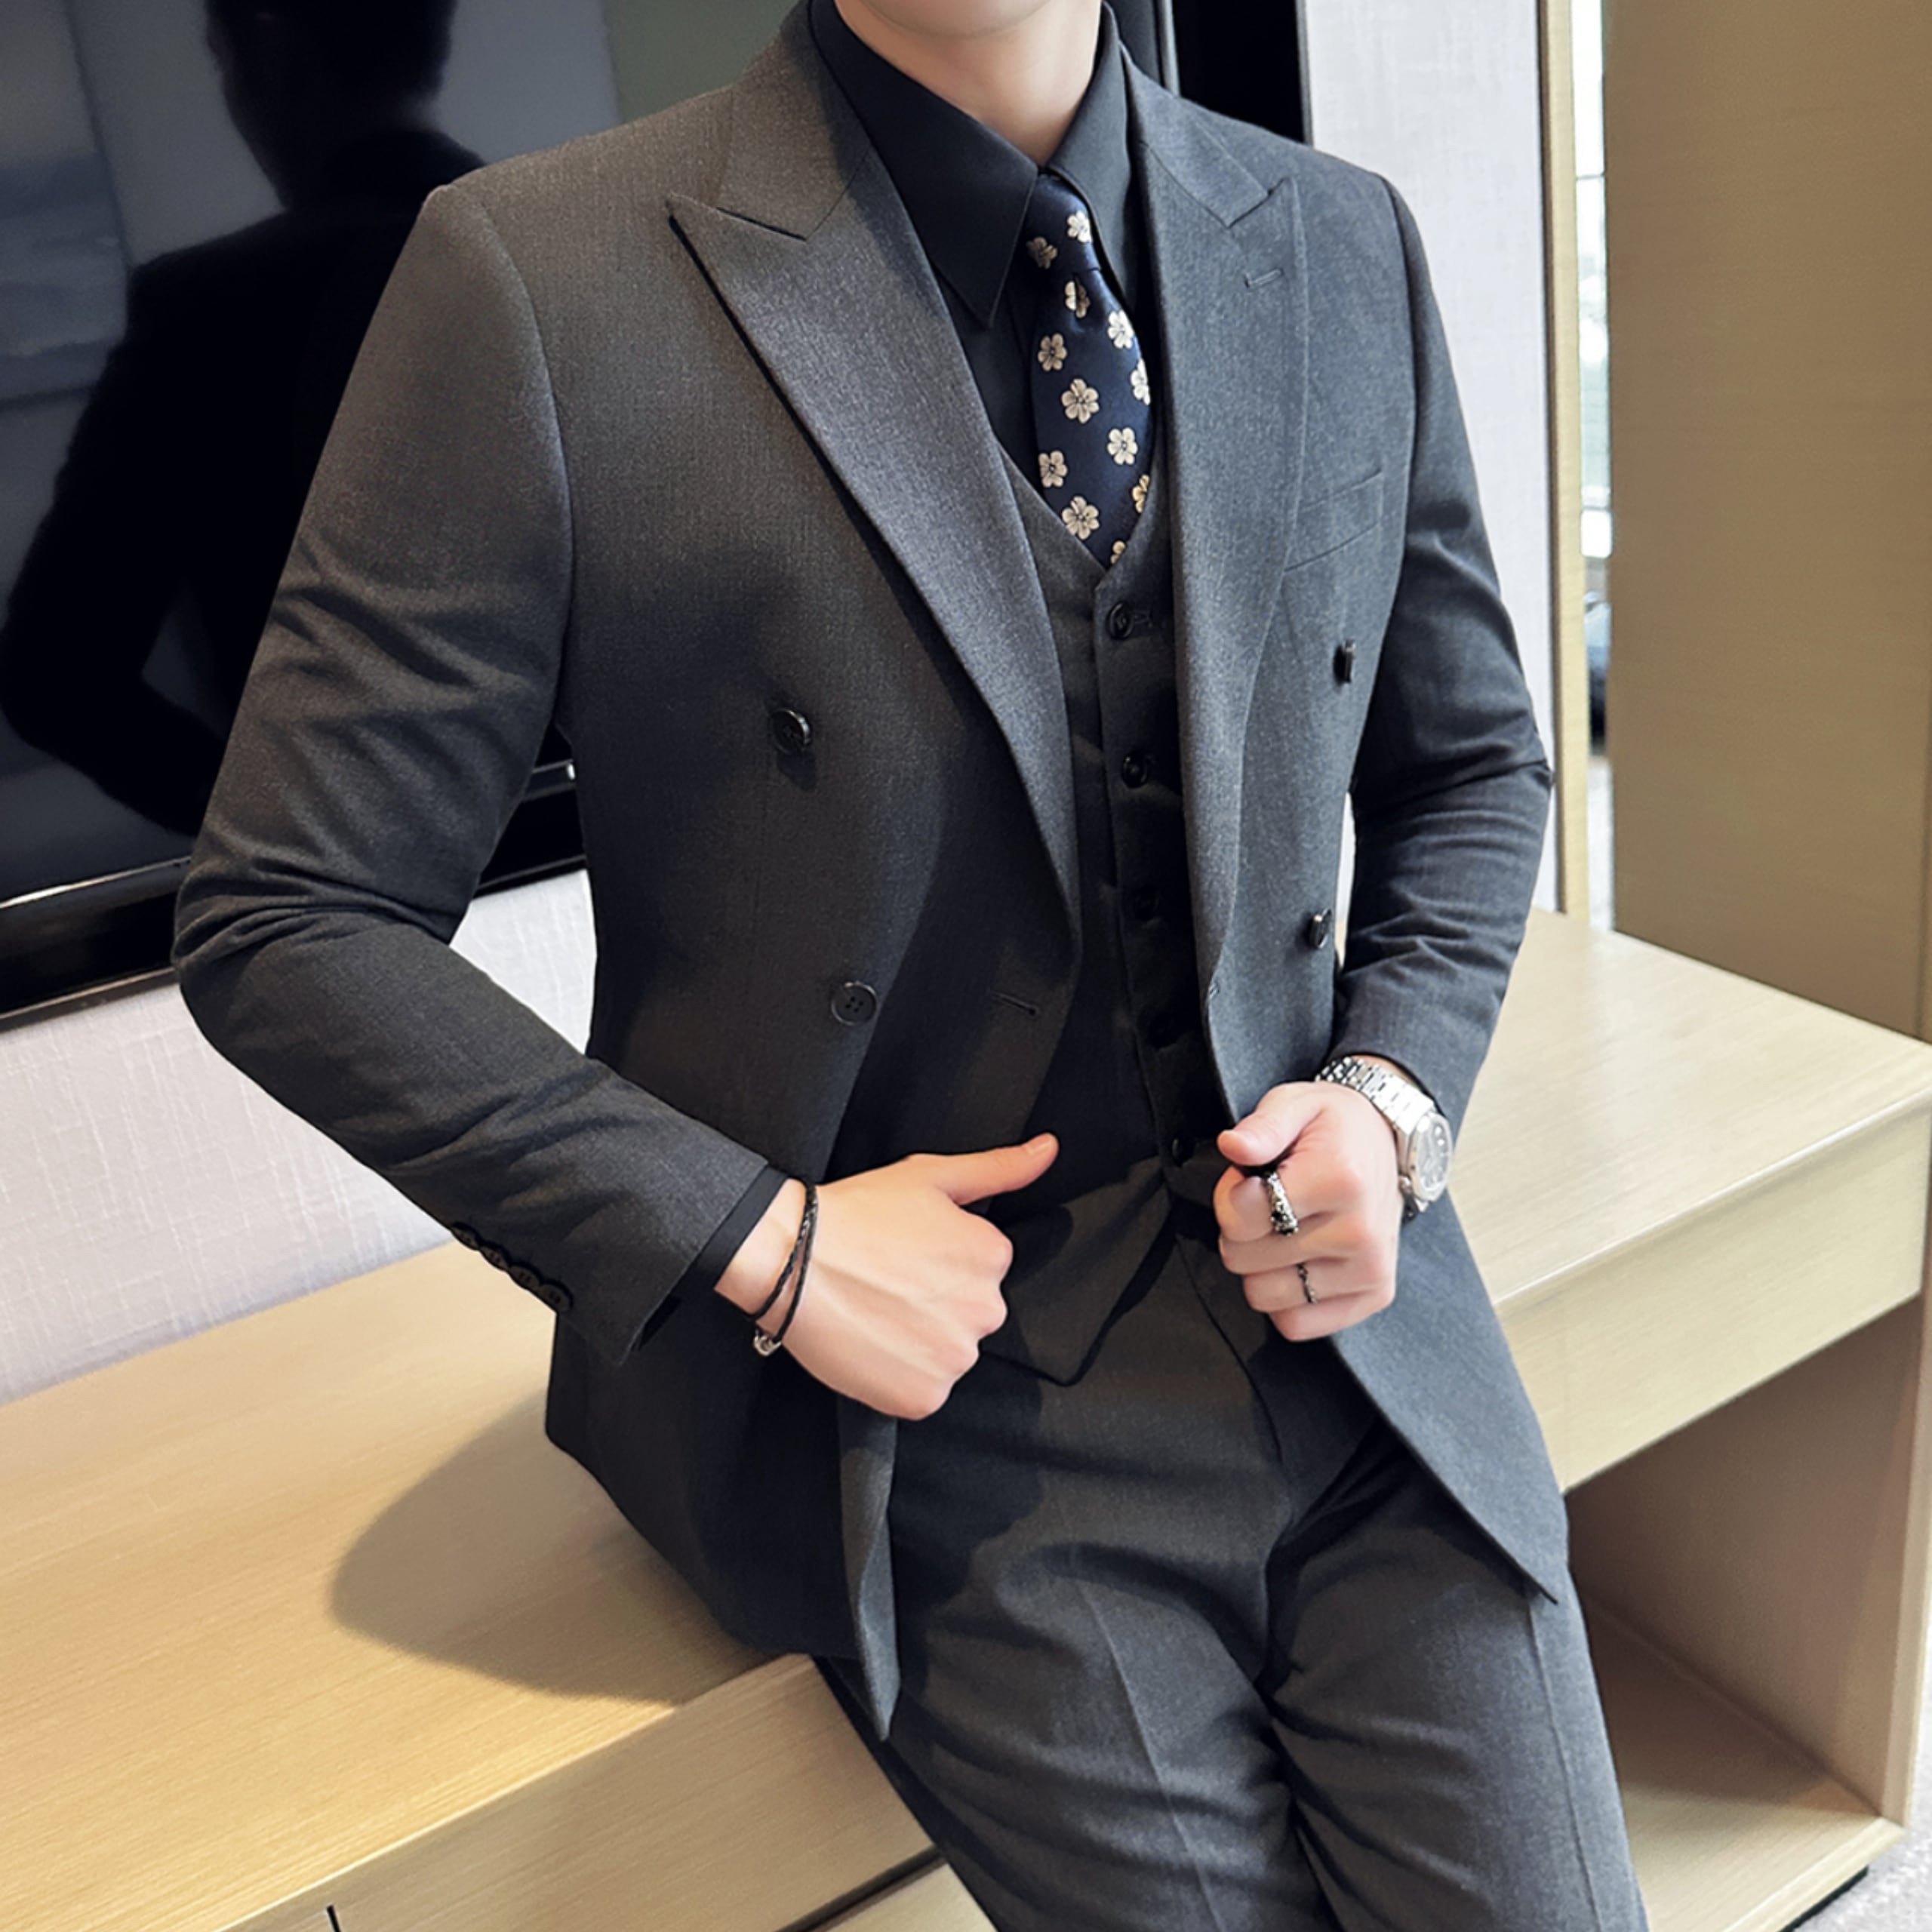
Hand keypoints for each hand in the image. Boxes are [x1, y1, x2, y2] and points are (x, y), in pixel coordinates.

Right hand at [715, 1134, 1057, 1418]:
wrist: (792, 1260)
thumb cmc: (857, 1213)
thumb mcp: (931, 1176)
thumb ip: (998, 1168)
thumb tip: (1049, 1150)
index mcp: (993, 1258)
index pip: (981, 1269)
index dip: (939, 1261)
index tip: (905, 1254)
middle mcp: (986, 1311)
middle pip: (969, 1314)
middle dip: (936, 1303)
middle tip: (888, 1284)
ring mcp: (955, 1359)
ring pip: (947, 1354)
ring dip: (920, 1342)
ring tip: (876, 1312)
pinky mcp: (923, 1398)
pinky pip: (923, 1391)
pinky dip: (899, 1376)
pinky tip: (872, 1344)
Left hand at [1213, 1079, 1402, 1341]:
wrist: (1390, 1143)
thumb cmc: (1334, 1127)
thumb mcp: (1295, 1103)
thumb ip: (1261, 1126)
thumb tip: (1232, 1146)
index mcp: (1338, 1180)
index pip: (1240, 1217)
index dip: (1230, 1196)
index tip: (1250, 1179)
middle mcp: (1359, 1232)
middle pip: (1243, 1258)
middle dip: (1243, 1231)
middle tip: (1269, 1205)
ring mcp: (1369, 1269)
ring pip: (1263, 1296)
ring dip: (1260, 1266)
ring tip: (1284, 1231)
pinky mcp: (1374, 1295)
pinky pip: (1295, 1325)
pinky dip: (1285, 1299)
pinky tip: (1298, 1261)